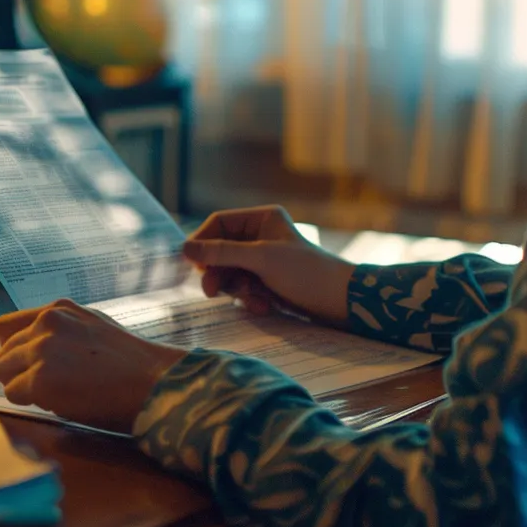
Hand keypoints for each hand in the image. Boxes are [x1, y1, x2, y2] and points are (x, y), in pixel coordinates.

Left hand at [0, 299, 188, 433]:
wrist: (157, 383)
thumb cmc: (133, 365)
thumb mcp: (94, 329)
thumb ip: (61, 333)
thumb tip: (33, 352)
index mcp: (59, 309)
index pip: (8, 327)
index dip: (16, 349)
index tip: (30, 365)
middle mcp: (46, 323)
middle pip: (3, 352)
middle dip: (19, 371)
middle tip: (49, 386)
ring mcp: (41, 349)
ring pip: (4, 371)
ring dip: (23, 386)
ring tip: (57, 393)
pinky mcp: (41, 379)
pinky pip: (13, 393)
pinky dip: (30, 402)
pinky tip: (60, 401)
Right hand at [184, 205, 355, 326]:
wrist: (341, 302)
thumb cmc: (306, 272)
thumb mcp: (261, 259)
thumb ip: (222, 252)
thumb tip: (184, 249)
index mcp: (262, 219)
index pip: (218, 223)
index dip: (203, 242)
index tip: (193, 264)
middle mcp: (261, 236)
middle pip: (221, 251)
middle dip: (220, 272)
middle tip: (212, 291)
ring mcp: (264, 260)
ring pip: (231, 272)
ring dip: (237, 289)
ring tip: (253, 300)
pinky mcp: (268, 282)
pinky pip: (244, 288)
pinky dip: (250, 299)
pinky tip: (265, 307)